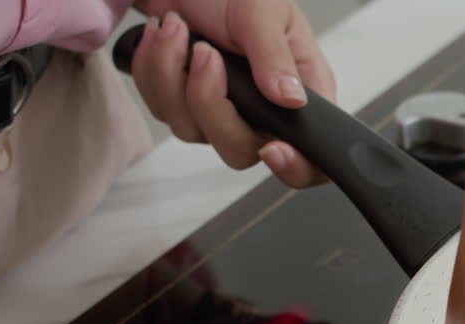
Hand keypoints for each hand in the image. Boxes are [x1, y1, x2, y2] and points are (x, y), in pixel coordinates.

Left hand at [130, 0, 335, 187]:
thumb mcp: (264, 12)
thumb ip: (275, 55)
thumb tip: (291, 99)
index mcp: (302, 94)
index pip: (313, 157)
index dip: (296, 167)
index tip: (272, 149)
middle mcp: (263, 113)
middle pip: (240, 150)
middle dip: (210, 103)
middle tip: (205, 54)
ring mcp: (222, 115)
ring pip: (192, 131)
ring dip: (172, 75)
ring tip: (176, 26)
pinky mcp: (183, 108)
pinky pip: (161, 110)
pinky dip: (152, 69)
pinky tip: (162, 35)